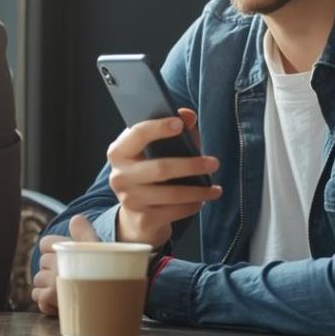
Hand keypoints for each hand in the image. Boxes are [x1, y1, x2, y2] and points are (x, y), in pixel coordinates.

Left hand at [31, 214, 99, 315]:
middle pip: (41, 263)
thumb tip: (76, 218)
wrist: (115, 303)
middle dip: (51, 272)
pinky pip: (38, 298)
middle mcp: (61, 261)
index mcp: (72, 248)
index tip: (66, 262)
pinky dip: (46, 304)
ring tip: (69, 292)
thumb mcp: (99, 253)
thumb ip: (84, 234)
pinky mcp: (50, 297)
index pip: (45, 243)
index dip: (52, 252)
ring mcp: (54, 279)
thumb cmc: (108, 277)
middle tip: (72, 280)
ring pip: (37, 281)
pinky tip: (64, 303)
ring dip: (48, 289)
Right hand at [108, 109, 221, 246]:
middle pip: (161, 168)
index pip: (137, 134)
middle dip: (191, 165)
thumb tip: (188, 115)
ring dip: (199, 190)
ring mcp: (130, 200)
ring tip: (215, 189)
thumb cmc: (149, 176)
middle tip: (214, 162)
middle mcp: (119, 176)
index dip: (158, 127)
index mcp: (119, 153)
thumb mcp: (155, 152)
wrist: (136, 218)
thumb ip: (173, 131)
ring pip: (172, 193)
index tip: (180, 124)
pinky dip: (193, 205)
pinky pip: (175, 211)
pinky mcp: (143, 220)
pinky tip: (202, 201)